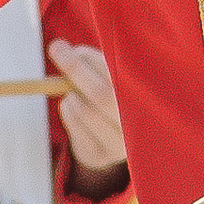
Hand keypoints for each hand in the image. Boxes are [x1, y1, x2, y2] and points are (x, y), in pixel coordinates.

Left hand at [51, 39, 127, 187]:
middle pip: (102, 94)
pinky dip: (67, 109)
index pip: (120, 74)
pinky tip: (72, 104)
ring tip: (72, 90)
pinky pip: (75, 126)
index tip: (72, 47)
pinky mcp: (100, 155)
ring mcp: (120, 144)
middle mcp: (139, 124)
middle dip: (76, 69)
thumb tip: (63, 49)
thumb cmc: (112, 98)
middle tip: (57, 48)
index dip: (93, 59)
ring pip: (86, 110)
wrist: (113, 142)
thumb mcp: (113, 78)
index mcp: (146, 99)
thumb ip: (96, 64)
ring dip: (71, 93)